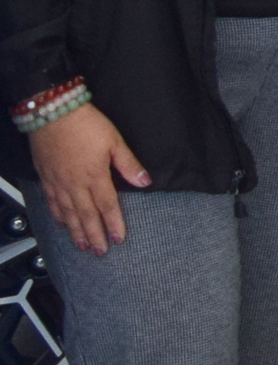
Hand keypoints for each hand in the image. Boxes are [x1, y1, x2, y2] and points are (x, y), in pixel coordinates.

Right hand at [30, 102, 148, 251]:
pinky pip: (51, 202)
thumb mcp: (114, 141)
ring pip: (68, 213)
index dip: (114, 224)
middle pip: (86, 215)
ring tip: (83, 245)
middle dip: (95, 235)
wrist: (52, 112)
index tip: (119, 239)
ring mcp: (58, 181)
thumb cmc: (85, 123)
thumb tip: (145, 181)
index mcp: (94, 176)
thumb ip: (129, 164)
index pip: (107, 206)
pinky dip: (58, 215)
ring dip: (76, 231)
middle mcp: (74, 183)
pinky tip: (62, 223)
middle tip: (101, 252)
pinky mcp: (46, 176)